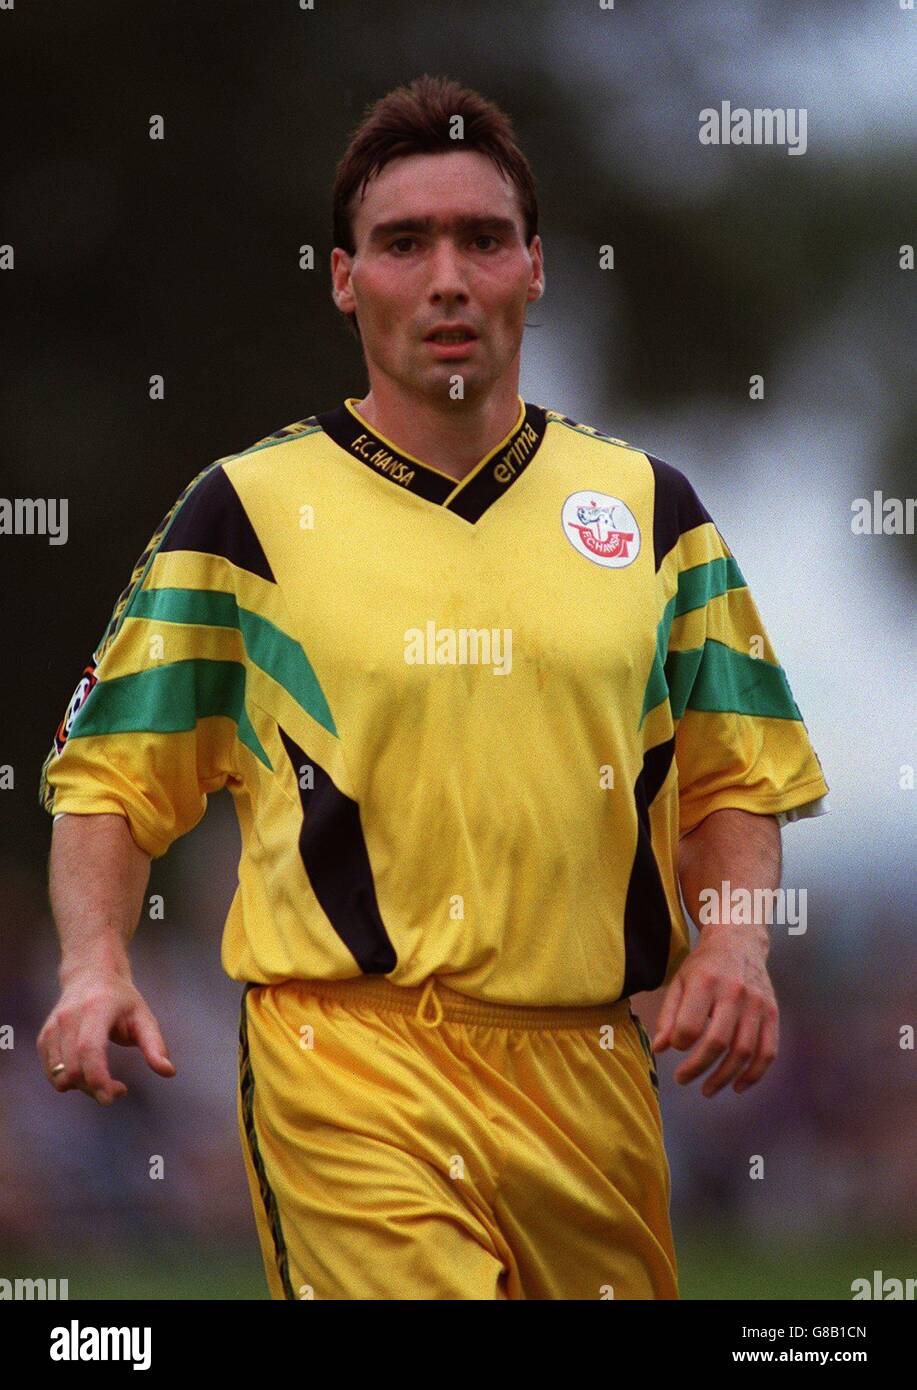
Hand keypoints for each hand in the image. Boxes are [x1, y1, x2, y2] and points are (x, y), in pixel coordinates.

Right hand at [37, 968, 175, 1104]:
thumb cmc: (122, 1000)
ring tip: (104, 1080)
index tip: (112, 1097)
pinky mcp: (44, 1038)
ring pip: (60, 1075)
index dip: (97, 1078)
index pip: (89, 1049)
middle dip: (95, 1088)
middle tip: (119, 1089)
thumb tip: (169, 1072)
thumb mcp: (144, 1017)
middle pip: (74, 1068)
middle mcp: (69, 1017)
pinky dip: (70, 1082)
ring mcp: (53, 1027)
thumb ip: (155, 1045)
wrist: (90, 976)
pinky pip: (52, 1073)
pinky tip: (88, 1073)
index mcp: (96, 1008)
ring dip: (83, 1088)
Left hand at [651, 924, 777, 1096]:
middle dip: (698, 1067)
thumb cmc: (703, 965)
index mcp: (706, 982)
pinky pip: (768, 1051)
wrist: (740, 940)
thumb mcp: (679, 981)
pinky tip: (737, 1086)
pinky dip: (754, 1074)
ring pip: (744, 1052)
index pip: (690, 1025)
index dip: (679, 1044)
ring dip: (724, 1077)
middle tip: (682, 1079)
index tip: (673, 1048)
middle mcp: (735, 993)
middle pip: (717, 1042)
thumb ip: (669, 1015)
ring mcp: (757, 1004)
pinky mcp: (772, 1013)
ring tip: (707, 1090)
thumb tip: (661, 1049)